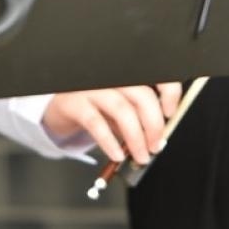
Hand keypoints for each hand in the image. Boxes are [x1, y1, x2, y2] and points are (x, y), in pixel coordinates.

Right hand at [40, 83, 181, 164]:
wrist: (57, 104)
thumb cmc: (95, 104)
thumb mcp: (119, 105)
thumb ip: (137, 115)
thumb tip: (157, 137)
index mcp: (125, 72)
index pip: (154, 73)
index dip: (168, 91)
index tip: (170, 112)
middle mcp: (109, 75)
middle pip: (141, 94)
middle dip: (153, 124)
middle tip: (156, 146)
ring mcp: (91, 87)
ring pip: (122, 110)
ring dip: (136, 138)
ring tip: (140, 156)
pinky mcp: (74, 102)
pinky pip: (96, 123)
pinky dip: (110, 142)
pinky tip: (117, 154)